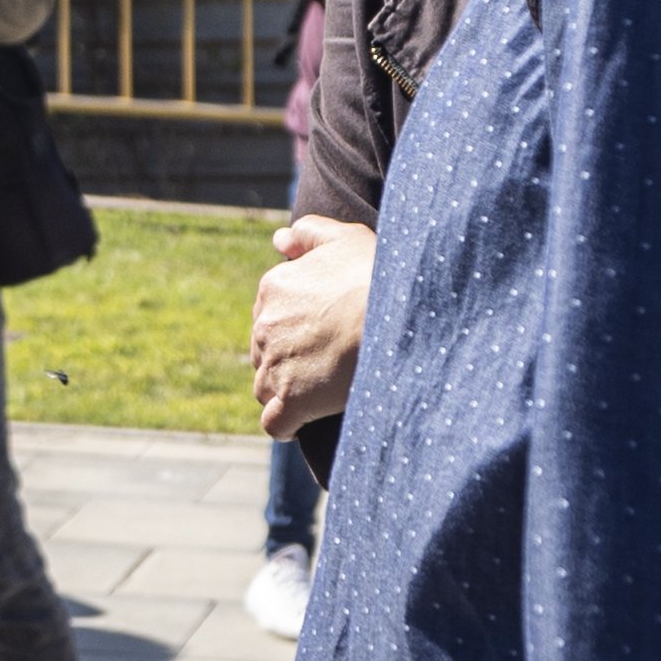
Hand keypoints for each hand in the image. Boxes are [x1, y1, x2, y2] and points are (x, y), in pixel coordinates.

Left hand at [252, 216, 375, 435]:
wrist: (395, 317)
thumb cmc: (375, 274)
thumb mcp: (345, 238)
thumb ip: (309, 234)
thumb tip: (278, 240)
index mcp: (274, 288)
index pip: (270, 314)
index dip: (294, 326)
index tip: (321, 332)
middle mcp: (265, 327)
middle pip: (264, 351)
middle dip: (287, 358)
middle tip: (325, 361)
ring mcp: (275, 366)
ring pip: (265, 387)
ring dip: (284, 391)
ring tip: (318, 391)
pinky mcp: (291, 401)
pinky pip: (274, 423)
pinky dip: (284, 425)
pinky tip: (301, 422)